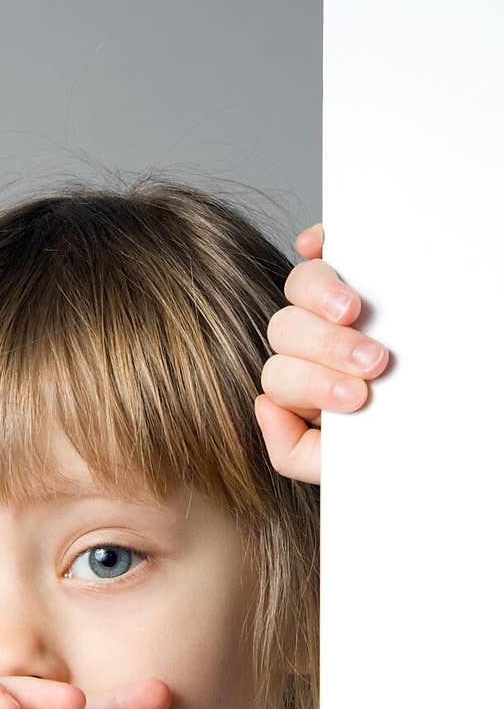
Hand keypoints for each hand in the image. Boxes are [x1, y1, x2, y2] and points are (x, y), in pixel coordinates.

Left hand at [254, 222, 389, 484]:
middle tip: (374, 363)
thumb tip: (262, 407)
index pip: (281, 377)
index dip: (311, 384)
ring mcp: (330, 304)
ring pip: (298, 289)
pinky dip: (315, 243)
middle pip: (286, 332)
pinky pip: (320, 247)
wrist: (445, 420)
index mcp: (304, 385)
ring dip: (322, 300)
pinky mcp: (354, 270)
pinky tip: (318, 248)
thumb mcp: (339, 465)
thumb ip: (292, 451)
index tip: (357, 396)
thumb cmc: (393, 441)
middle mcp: (309, 344)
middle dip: (328, 349)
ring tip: (356, 313)